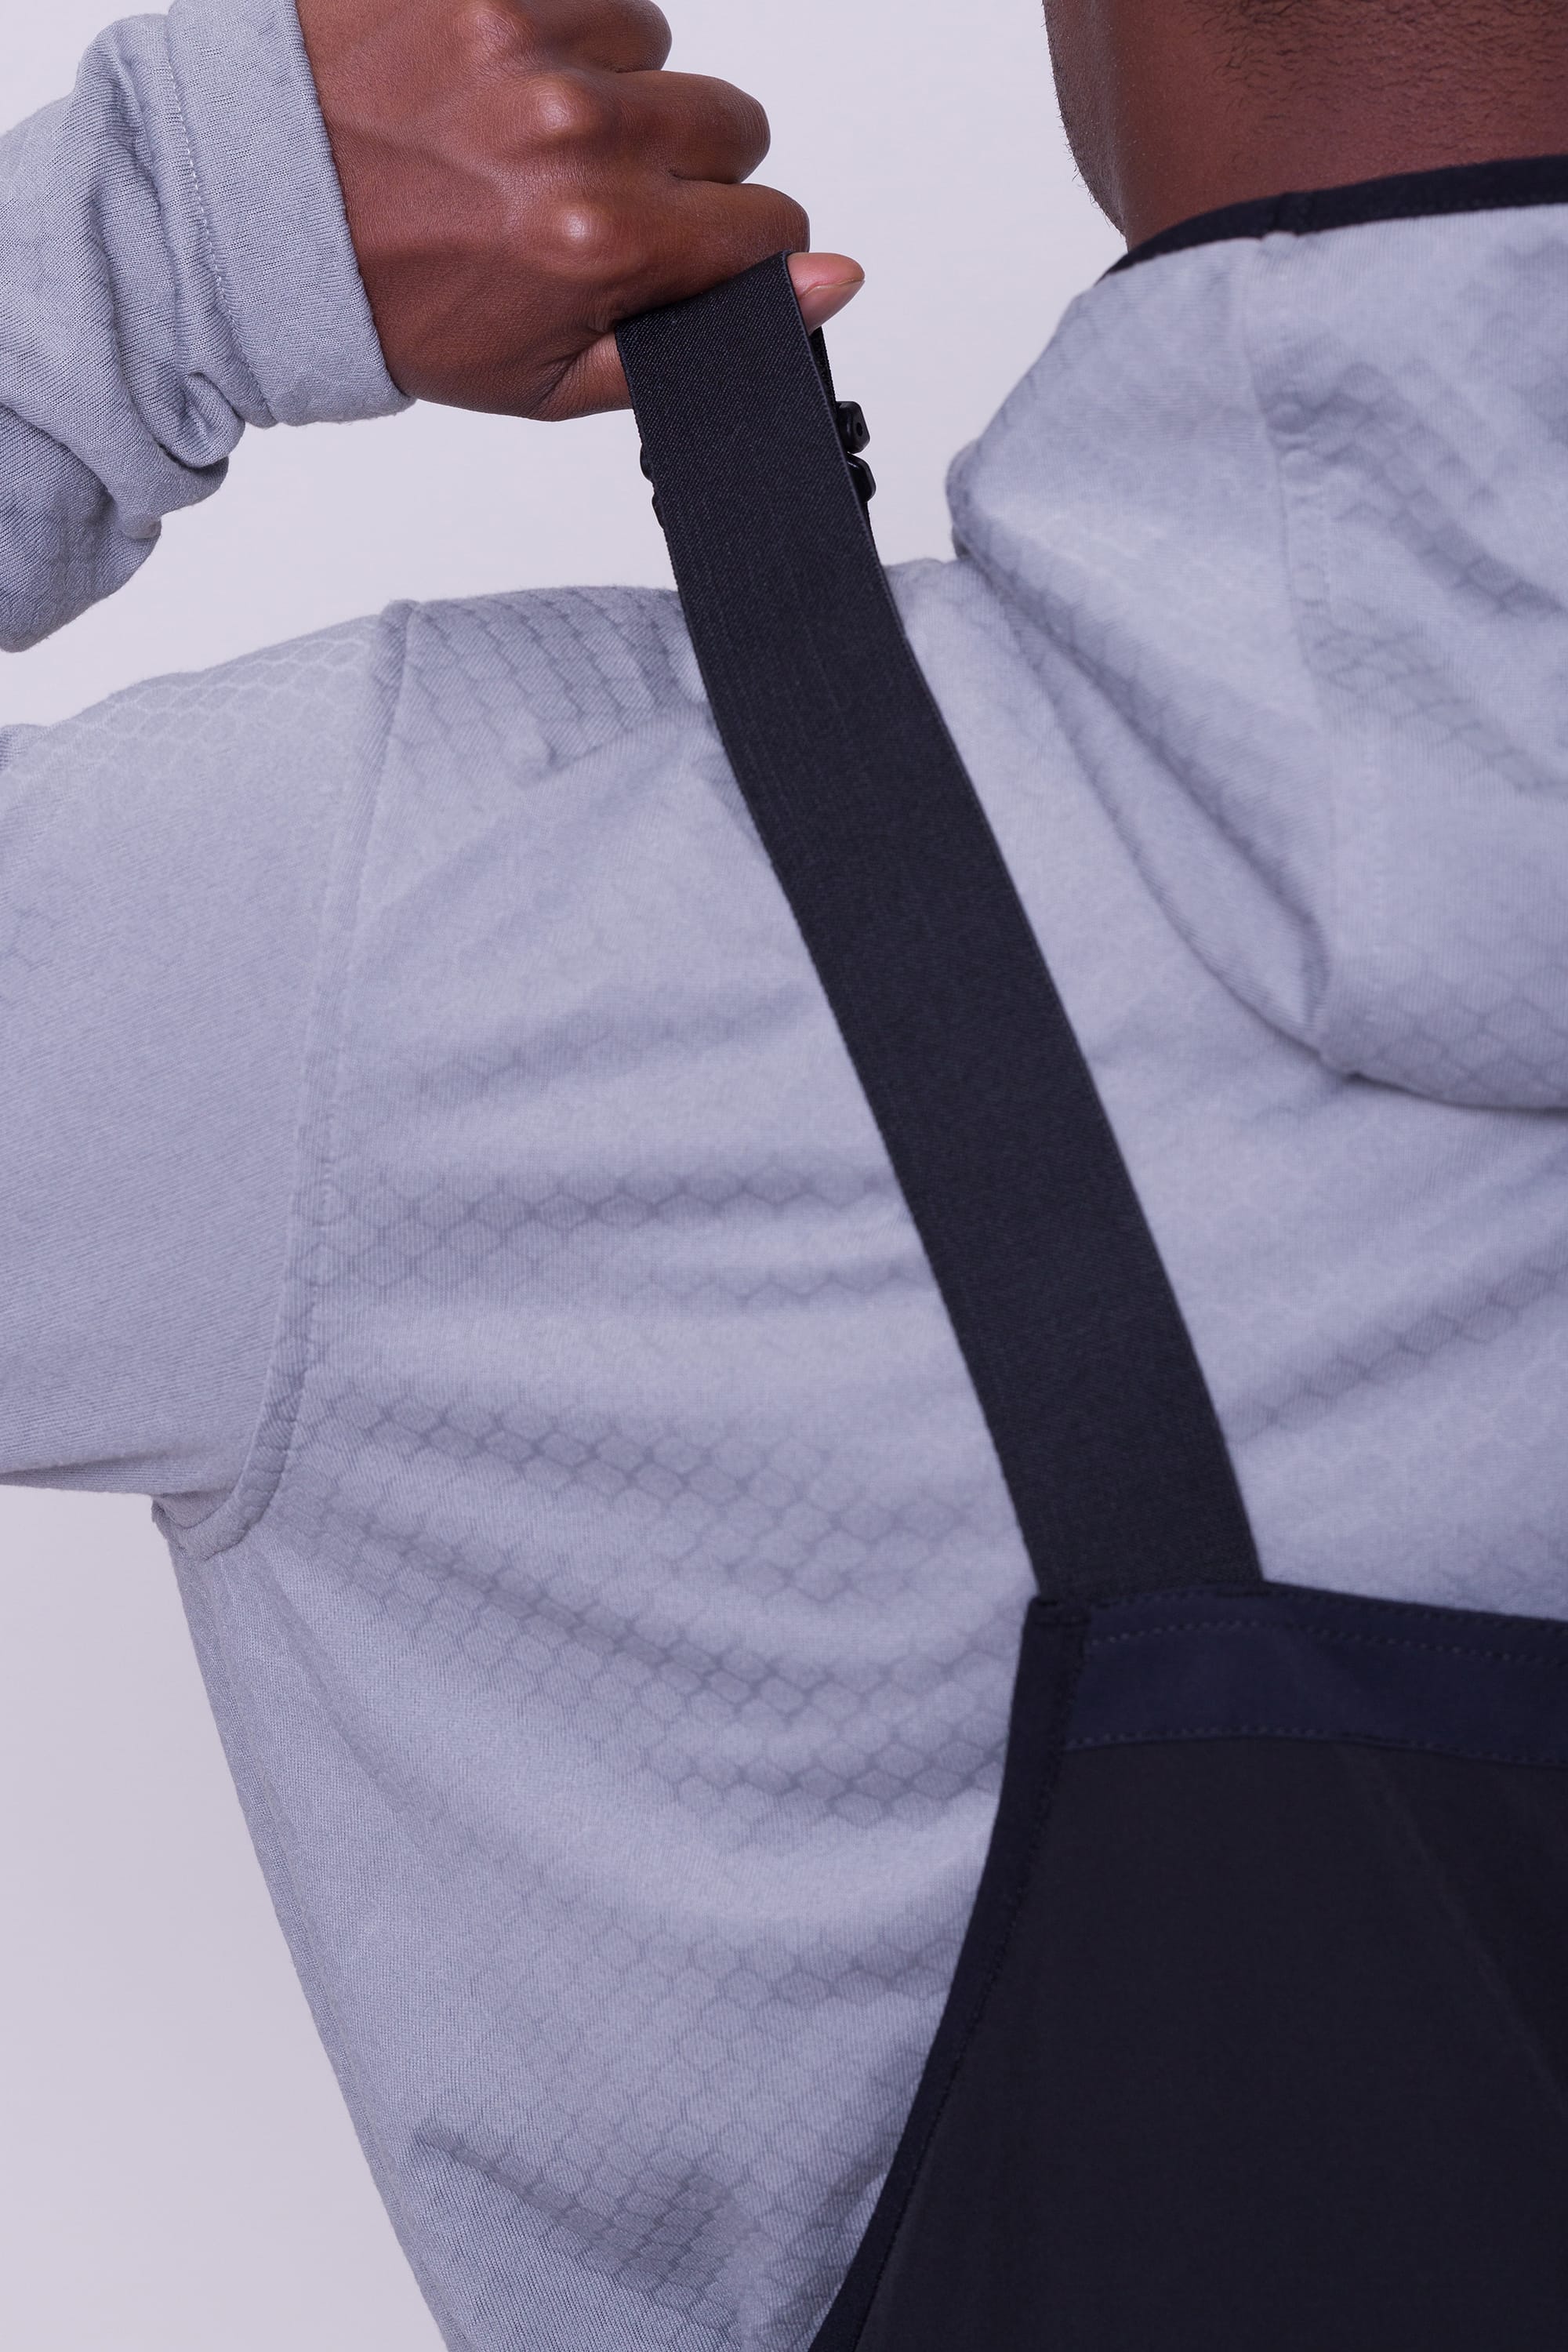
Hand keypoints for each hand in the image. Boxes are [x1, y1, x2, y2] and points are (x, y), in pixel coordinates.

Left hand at [296, 0, 863, 418]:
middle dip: (685, 169)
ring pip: (663, 52)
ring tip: (531, 137)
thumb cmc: (396, 303)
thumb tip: (834, 282)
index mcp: (602, 246)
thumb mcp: (546, 380)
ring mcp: (528, 40)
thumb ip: (698, 339)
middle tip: (595, 199)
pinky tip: (504, 80)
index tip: (686, 253)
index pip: (769, 226)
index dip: (737, 248)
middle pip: (734, 129)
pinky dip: (567, 30)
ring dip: (621, 91)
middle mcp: (577, 134)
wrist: (258, 214)